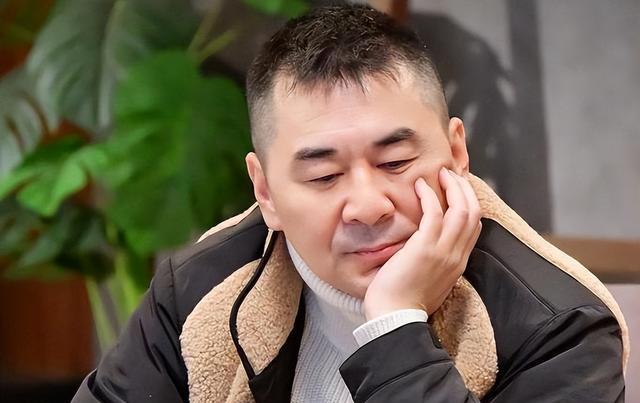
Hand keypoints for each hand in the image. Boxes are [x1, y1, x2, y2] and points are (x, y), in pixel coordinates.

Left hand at [363, 167, 481, 319]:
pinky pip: (435, 213)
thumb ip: (434, 261)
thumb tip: (426, 245)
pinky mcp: (425, 247)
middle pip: (473, 213)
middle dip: (464, 189)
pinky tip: (419, 185)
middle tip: (451, 175)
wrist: (395, 317)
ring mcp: (444, 251)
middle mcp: (456, 255)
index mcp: (458, 263)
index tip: (457, 190)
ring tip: (440, 173)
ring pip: (461, 209)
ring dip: (452, 187)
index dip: (469, 203)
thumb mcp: (429, 279)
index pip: (475, 227)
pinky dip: (429, 195)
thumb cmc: (404, 300)